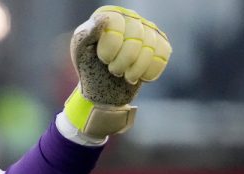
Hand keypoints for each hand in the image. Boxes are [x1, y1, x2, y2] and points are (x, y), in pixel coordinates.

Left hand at [64, 6, 171, 139]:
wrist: (104, 88)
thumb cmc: (89, 66)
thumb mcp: (80, 52)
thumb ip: (86, 34)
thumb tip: (103, 19)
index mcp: (109, 15)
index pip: (117, 24)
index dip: (111, 48)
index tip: (104, 60)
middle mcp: (131, 18)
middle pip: (136, 38)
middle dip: (122, 62)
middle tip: (113, 70)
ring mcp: (148, 30)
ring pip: (150, 49)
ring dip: (134, 70)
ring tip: (124, 74)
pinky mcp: (160, 44)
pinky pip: (162, 56)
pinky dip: (148, 73)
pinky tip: (138, 75)